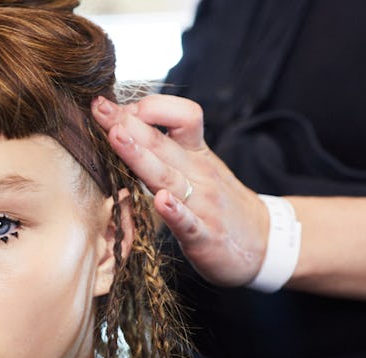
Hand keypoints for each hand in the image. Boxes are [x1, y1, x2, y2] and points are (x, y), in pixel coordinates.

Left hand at [92, 94, 268, 286]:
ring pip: (168, 177)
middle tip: (99, 107)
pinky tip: (161, 201)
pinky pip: (187, 221)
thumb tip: (124, 125)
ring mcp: (202, 204)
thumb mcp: (198, 167)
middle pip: (161, 142)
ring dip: (141, 156)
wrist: (265, 243)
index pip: (181, 116)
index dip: (149, 107)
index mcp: (196, 154)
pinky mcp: (204, 235)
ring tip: (117, 138)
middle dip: (127, 123)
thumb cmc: (220, 203)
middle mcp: (198, 173)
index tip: (116, 107)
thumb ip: (165, 148)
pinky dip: (174, 212)